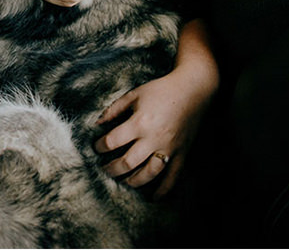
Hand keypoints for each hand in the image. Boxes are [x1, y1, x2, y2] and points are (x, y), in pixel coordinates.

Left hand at [93, 20, 218, 196]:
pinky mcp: (182, 153)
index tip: (95, 147)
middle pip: (128, 162)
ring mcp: (169, 148)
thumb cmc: (161, 90)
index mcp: (139, 123)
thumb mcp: (133, 95)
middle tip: (104, 169)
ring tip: (124, 180)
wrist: (193, 90)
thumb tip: (97, 122)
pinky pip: (173, 177)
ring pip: (149, 174)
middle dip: (112, 168)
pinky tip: (154, 198)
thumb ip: (114, 109)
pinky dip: (164, 190)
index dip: (100, 146)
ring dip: (133, 181)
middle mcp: (154, 139)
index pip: (113, 141)